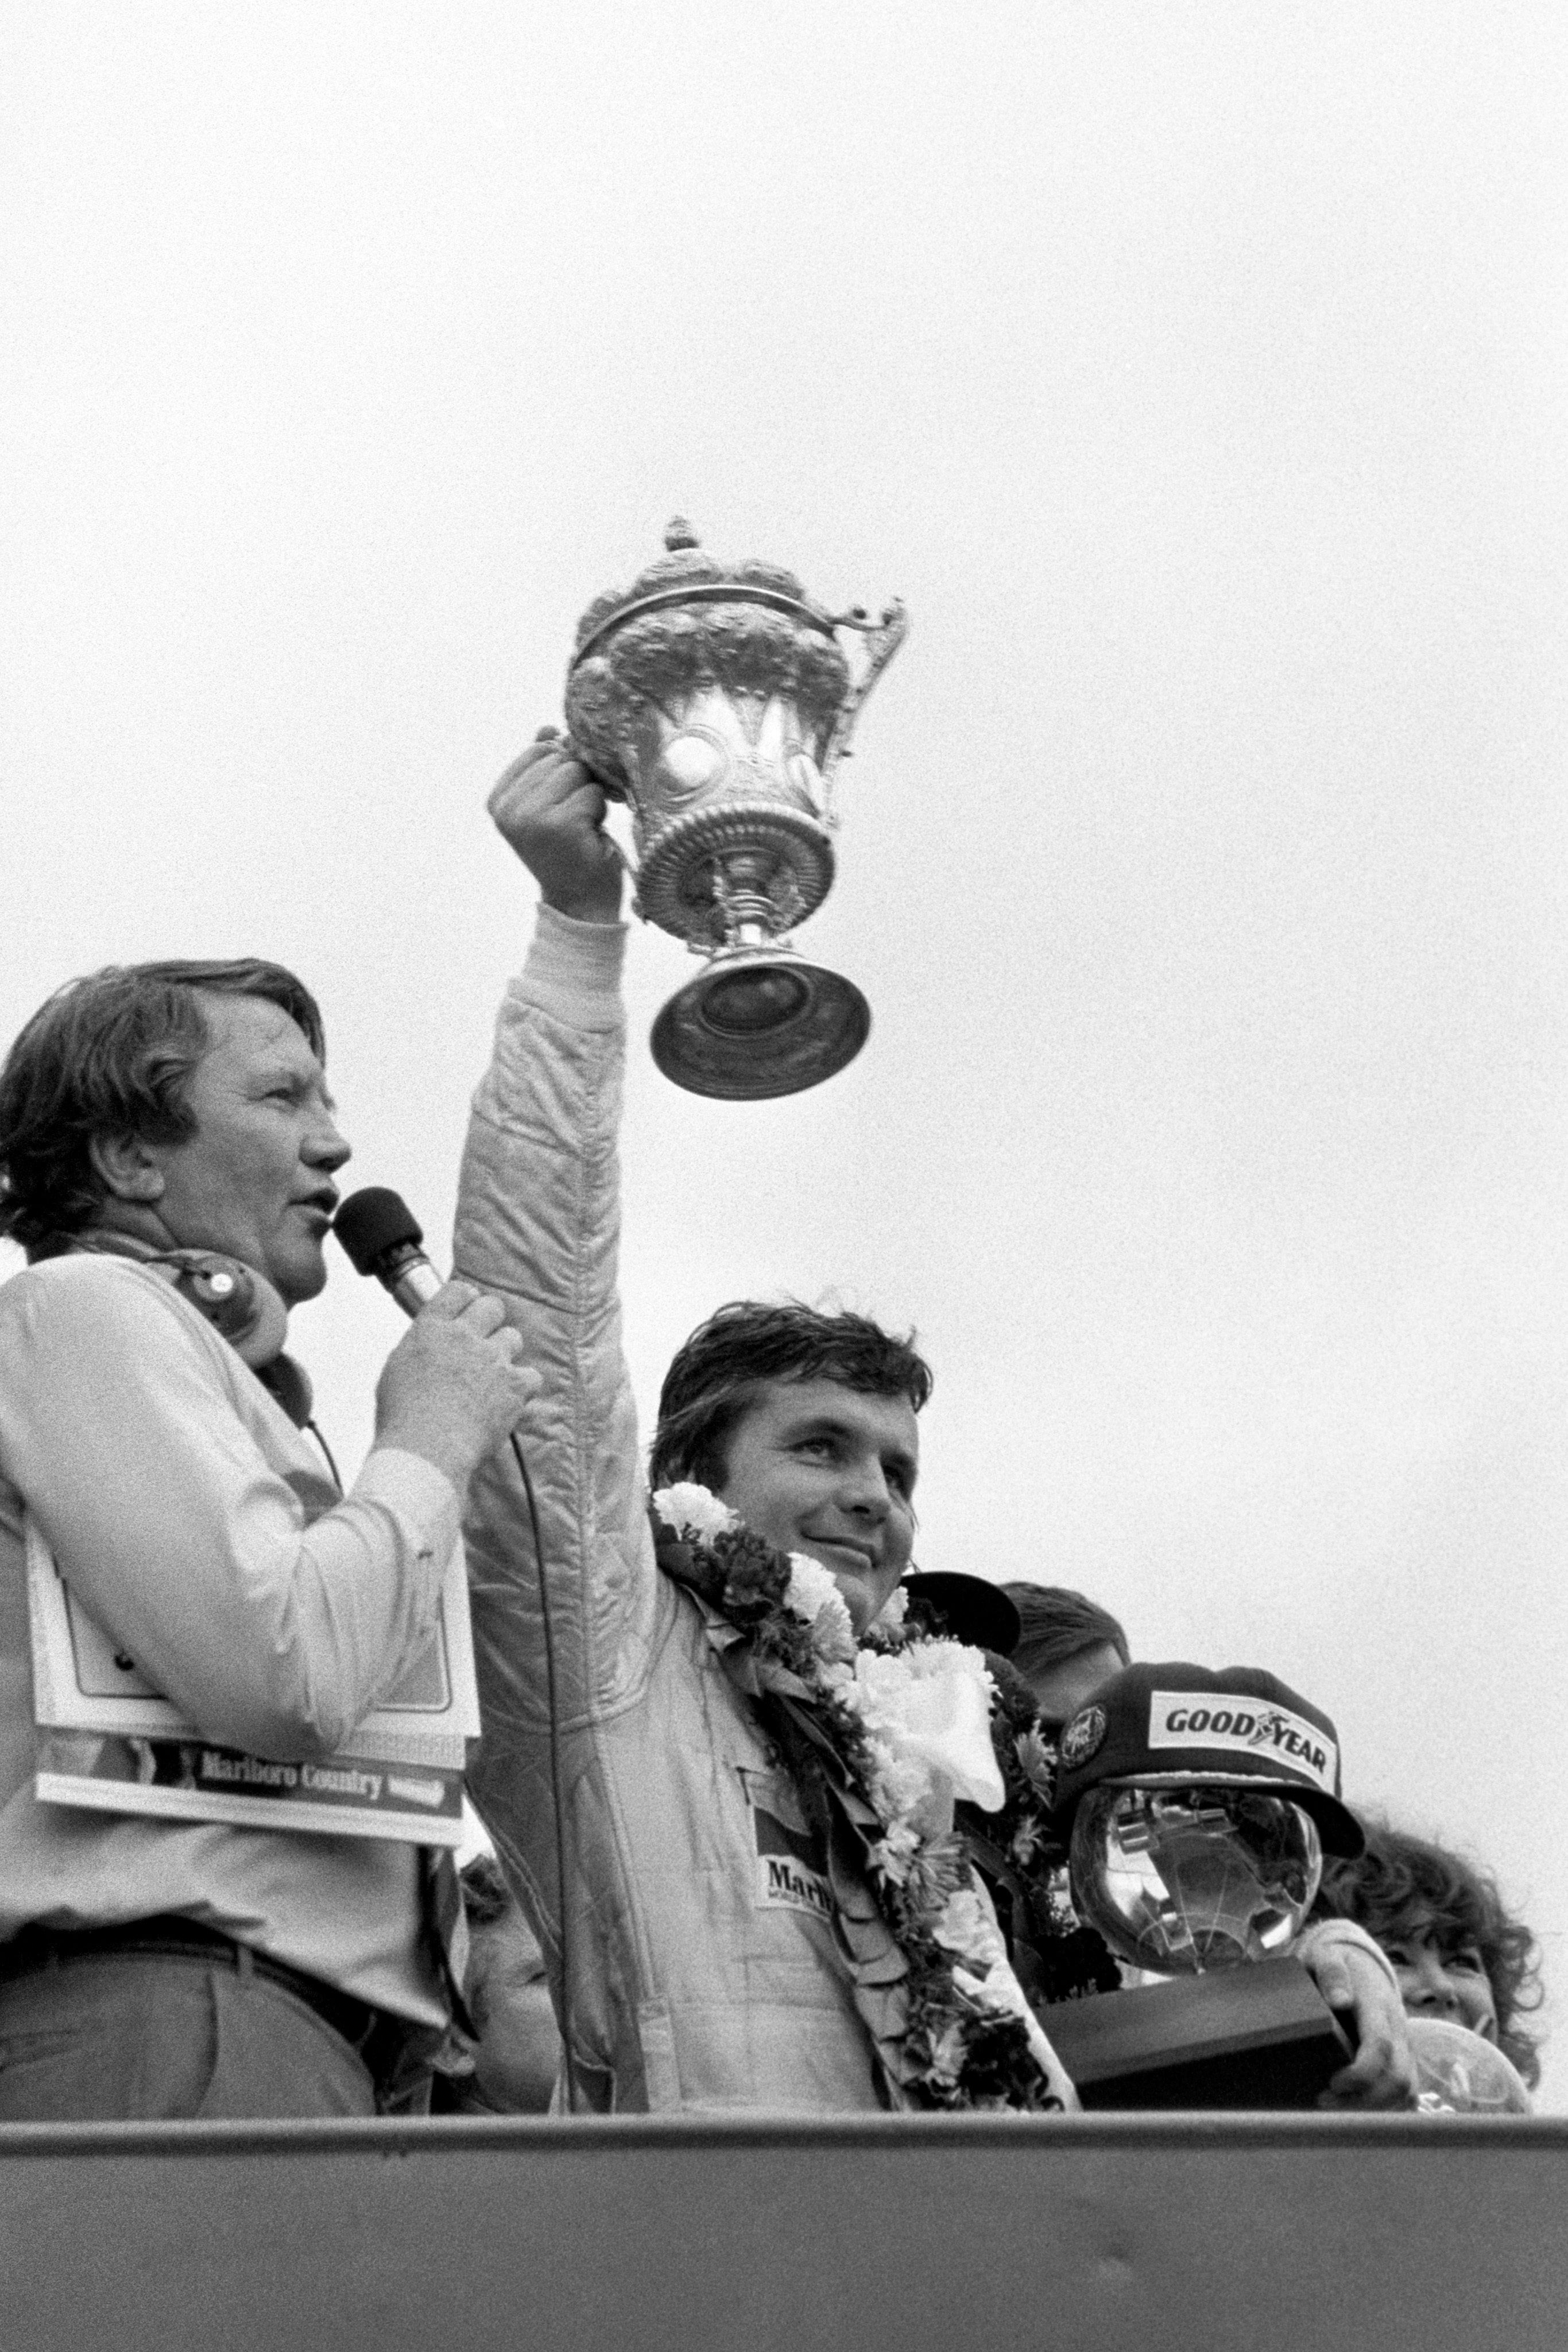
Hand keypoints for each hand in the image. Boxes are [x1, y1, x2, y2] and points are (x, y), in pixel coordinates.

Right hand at [371, 1282, 542, 1496]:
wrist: (427, 1449)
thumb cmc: (404, 1419)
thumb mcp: (397, 1370)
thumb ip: (421, 1348)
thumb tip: (432, 1343)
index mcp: (431, 1329)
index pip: (457, 1291)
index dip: (466, 1298)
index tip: (468, 1308)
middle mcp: (464, 1336)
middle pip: (491, 1306)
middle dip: (490, 1321)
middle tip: (482, 1343)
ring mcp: (492, 1358)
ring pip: (512, 1338)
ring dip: (504, 1354)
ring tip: (490, 1379)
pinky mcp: (515, 1384)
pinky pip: (531, 1375)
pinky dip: (523, 1387)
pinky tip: (507, 1401)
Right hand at [488, 728, 624, 922]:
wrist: (579, 902)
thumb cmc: (567, 851)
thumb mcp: (547, 804)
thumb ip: (543, 766)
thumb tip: (548, 727)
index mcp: (498, 801)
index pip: (538, 749)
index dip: (562, 766)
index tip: (564, 799)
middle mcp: (509, 809)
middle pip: (559, 757)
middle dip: (578, 781)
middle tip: (577, 816)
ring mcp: (532, 816)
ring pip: (577, 772)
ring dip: (590, 796)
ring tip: (583, 825)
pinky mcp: (561, 824)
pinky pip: (592, 792)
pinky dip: (599, 810)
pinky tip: (590, 834)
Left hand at [1300, 1928, 1418, 2109]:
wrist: (1362, 1963)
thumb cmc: (1336, 1962)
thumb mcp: (1328, 1956)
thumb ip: (1332, 1973)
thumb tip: (1340, 2000)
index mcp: (1379, 2005)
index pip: (1380, 2045)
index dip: (1360, 2072)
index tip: (1332, 2083)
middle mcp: (1399, 2029)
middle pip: (1398, 2078)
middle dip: (1364, 2100)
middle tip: (1324, 2101)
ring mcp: (1405, 2046)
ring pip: (1406, 2091)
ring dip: (1374, 2109)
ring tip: (1336, 2109)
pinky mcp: (1405, 2059)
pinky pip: (1407, 2093)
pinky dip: (1386, 2108)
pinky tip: (1357, 2110)